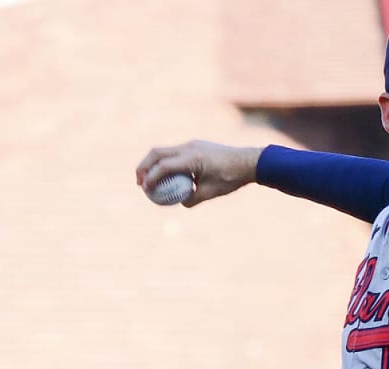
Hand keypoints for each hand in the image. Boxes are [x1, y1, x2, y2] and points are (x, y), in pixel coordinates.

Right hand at [135, 140, 262, 206]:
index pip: (164, 166)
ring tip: (148, 179)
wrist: (249, 162)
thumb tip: (180, 203)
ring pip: (164, 151)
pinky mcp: (195, 146)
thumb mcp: (211, 193)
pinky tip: (166, 175)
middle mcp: (189, 147)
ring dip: (153, 163)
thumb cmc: (231, 178)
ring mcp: (192, 144)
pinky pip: (174, 153)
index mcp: (192, 158)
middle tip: (139, 183)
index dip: (151, 178)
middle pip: (157, 153)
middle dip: (144, 167)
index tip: (145, 189)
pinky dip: (165, 162)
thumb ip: (192, 199)